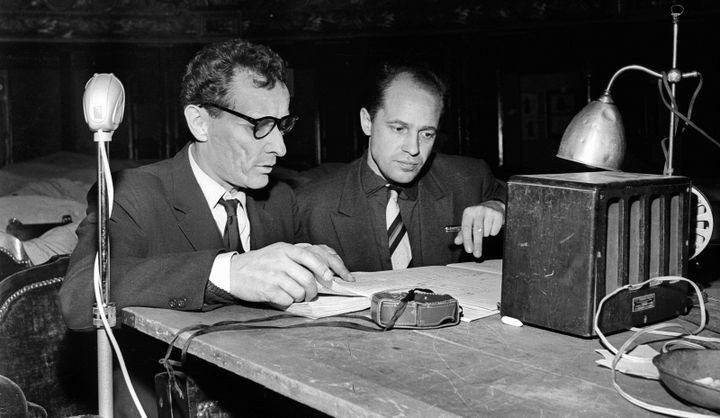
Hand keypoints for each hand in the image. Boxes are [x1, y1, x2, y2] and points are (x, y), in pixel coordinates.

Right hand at [227, 242, 353, 307]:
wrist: (233, 272)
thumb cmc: (260, 263)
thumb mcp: (278, 251)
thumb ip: (298, 256)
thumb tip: (324, 268)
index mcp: (286, 249)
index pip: (313, 256)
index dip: (327, 269)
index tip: (334, 279)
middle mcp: (281, 260)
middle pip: (310, 278)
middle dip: (314, 291)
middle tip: (311, 294)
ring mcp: (274, 275)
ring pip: (301, 291)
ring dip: (301, 297)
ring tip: (294, 295)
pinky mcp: (268, 290)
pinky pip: (288, 300)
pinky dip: (288, 302)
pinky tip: (281, 297)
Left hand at [453, 200, 504, 257]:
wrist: (493, 206)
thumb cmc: (478, 217)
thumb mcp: (468, 223)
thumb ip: (462, 233)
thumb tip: (457, 241)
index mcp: (468, 212)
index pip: (466, 227)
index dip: (467, 240)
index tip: (469, 250)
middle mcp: (478, 210)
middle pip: (477, 231)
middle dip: (477, 244)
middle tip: (477, 254)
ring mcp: (489, 211)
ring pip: (487, 232)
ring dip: (486, 235)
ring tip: (485, 230)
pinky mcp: (498, 214)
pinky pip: (495, 231)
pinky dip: (493, 233)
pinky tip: (491, 227)